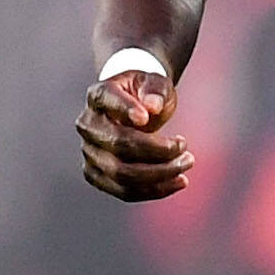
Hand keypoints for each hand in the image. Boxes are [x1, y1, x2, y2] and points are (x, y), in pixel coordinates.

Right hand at [76, 68, 194, 202]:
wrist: (136, 110)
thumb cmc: (145, 94)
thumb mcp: (155, 83)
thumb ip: (155, 91)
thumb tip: (153, 106)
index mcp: (98, 95)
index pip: (107, 100)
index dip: (125, 110)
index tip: (147, 118)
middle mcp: (88, 125)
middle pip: (118, 144)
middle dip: (156, 150)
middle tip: (184, 146)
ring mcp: (90, 153)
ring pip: (121, 174)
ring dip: (159, 174)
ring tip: (186, 163)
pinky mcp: (98, 175)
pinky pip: (125, 191)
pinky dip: (154, 190)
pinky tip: (178, 181)